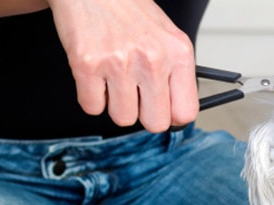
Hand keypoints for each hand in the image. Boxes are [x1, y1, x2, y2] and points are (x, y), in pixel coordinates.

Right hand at [47, 0, 198, 131]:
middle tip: (134, 92)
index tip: (162, 110)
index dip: (172, 116)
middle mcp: (152, 59)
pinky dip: (90, 96)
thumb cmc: (128, 11)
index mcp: (178, 53)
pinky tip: (96, 74)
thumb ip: (175, 74)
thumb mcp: (166, 37)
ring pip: (123, 118)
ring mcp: (120, 62)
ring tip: (113, 77)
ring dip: (115, 104)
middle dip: (143, 114)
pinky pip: (92, 107)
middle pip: (156, 123)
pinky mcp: (87, 64)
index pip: (186, 112)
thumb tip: (175, 114)